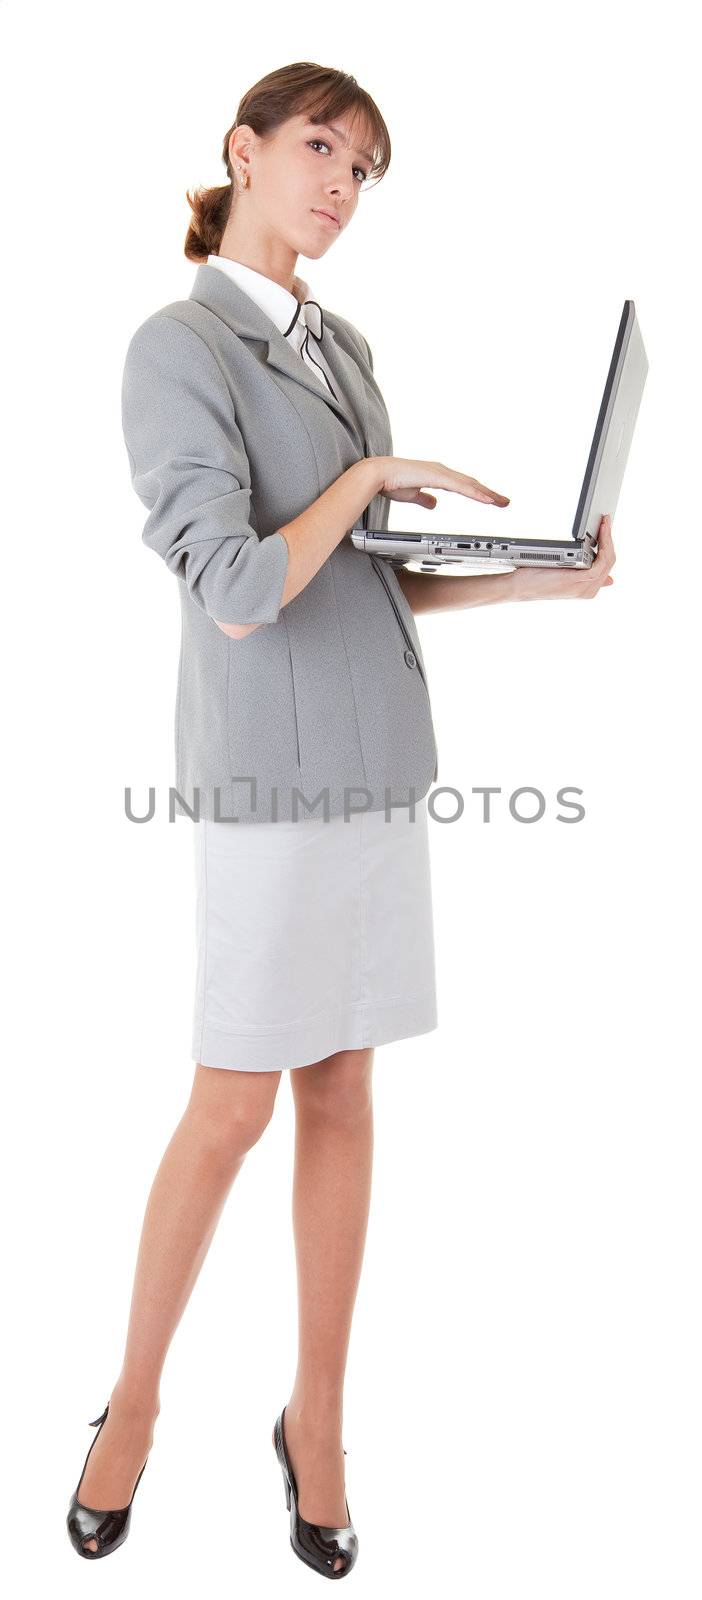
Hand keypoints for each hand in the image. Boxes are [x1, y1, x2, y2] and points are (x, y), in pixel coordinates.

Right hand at [373, 455, 509, 509]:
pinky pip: (461, 487)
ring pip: (469, 485)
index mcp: (437, 475)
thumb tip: (434, 504)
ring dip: (486, 494)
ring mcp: (440, 472)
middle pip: (471, 484)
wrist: (376, 474)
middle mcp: (442, 471)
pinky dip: (475, 493)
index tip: (490, 501)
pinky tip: (486, 499)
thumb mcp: (412, 495)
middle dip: (488, 493)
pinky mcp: (437, 476)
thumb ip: (424, 499)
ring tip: (500, 502)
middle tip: (504, 502)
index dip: (478, 493)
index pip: (463, 485)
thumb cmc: (391, 481)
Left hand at [510, 514, 615, 599]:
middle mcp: (588, 590)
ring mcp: (585, 587)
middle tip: (606, 520)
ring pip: (607, 561)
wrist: (518, 586)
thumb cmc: (533, 578)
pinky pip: (600, 563)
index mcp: (586, 588)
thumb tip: (582, 558)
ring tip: (605, 523)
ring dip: (608, 539)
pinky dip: (603, 546)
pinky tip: (600, 535)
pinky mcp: (579, 581)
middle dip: (609, 539)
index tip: (606, 529)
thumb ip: (574, 568)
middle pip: (609, 562)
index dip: (608, 546)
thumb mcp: (559, 571)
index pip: (605, 565)